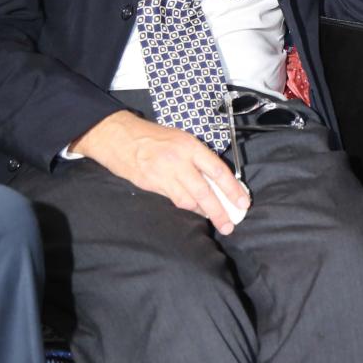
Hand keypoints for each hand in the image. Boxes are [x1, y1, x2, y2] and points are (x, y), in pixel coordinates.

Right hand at [69, 111, 248, 234]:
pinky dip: (187, 207)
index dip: (232, 189)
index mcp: (190, 146)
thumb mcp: (182, 139)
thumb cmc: (154, 137)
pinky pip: (174, 200)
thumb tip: (217, 179)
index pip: (217, 170)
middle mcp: (179, 161)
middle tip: (229, 225)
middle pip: (204, 192)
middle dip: (219, 211)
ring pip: (189, 201)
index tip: (242, 202)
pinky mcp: (152, 185)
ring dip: (203, 212)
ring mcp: (164, 175)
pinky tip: (195, 211)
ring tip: (215, 219)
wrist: (120, 138)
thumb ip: (199, 158)